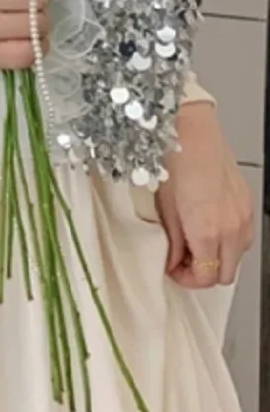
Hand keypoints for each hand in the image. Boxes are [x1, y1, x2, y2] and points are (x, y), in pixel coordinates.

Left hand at [155, 103, 253, 287]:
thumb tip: (174, 261)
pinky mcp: (247, 204)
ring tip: (195, 242)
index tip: (174, 270)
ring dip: (218, 257)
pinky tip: (209, 227)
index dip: (188, 279)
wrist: (192, 132)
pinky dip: (228, 240)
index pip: (206, 277)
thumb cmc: (174, 163)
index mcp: (207, 231)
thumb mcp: (164, 208)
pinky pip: (243, 236)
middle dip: (203, 273)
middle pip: (225, 274)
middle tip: (183, 261)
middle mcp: (231, 228)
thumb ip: (174, 241)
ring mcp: (243, 216)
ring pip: (237, 256)